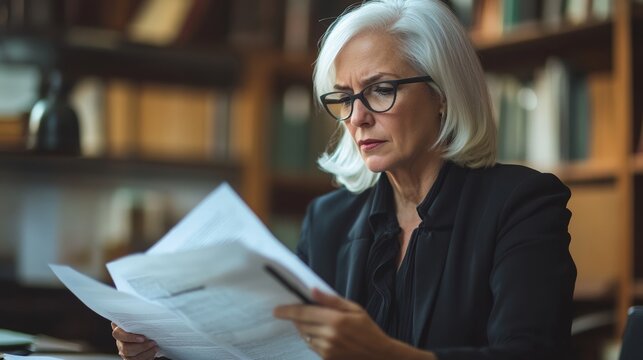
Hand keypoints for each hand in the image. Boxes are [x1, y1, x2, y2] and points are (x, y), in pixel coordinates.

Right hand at [111, 322, 157, 359]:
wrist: (148, 336)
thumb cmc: (143, 326)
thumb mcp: (140, 321)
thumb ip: (137, 318)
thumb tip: (143, 310)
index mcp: (120, 330)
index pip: (117, 334)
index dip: (129, 337)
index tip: (143, 338)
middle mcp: (120, 342)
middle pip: (125, 348)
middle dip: (141, 347)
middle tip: (152, 342)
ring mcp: (124, 351)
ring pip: (131, 356)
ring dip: (145, 352)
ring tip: (155, 347)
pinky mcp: (129, 358)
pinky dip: (147, 357)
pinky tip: (153, 352)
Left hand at [273, 289, 395, 359]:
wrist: (377, 354)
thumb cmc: (367, 328)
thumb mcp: (353, 308)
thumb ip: (331, 300)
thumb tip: (312, 290)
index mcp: (336, 319)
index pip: (304, 313)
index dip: (288, 311)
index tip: (277, 310)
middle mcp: (329, 335)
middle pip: (301, 325)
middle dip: (296, 318)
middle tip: (297, 312)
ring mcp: (327, 349)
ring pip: (305, 336)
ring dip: (304, 328)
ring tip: (316, 323)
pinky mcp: (327, 358)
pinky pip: (311, 345)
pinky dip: (312, 338)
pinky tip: (323, 334)